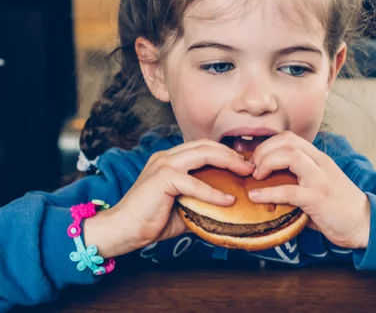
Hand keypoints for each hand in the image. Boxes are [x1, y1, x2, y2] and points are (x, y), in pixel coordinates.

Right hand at [84, 139, 253, 257]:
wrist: (124, 229)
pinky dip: (213, 192)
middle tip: (251, 166)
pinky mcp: (163, 178)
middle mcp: (167, 157)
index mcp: (170, 160)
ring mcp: (164, 164)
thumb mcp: (183, 208)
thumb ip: (202, 202)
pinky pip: (194, 183)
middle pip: (206, 145)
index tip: (245, 165)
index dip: (225, 153)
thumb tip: (228, 209)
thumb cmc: (151, 220)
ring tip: (246, 173)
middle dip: (232, 153)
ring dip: (228, 162)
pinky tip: (228, 201)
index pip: (203, 148)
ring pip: (203, 154)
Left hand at [248, 132, 370, 248]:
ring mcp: (320, 180)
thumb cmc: (338, 207)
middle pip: (287, 141)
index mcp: (319, 159)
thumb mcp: (318, 185)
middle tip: (253, 168)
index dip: (268, 145)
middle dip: (263, 151)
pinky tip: (255, 197)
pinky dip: (267, 193)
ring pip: (289, 156)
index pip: (290, 138)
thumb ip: (297, 180)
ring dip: (266, 163)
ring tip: (256, 177)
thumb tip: (265, 184)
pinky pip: (289, 191)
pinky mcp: (318, 199)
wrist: (364, 223)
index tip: (256, 161)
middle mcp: (320, 164)